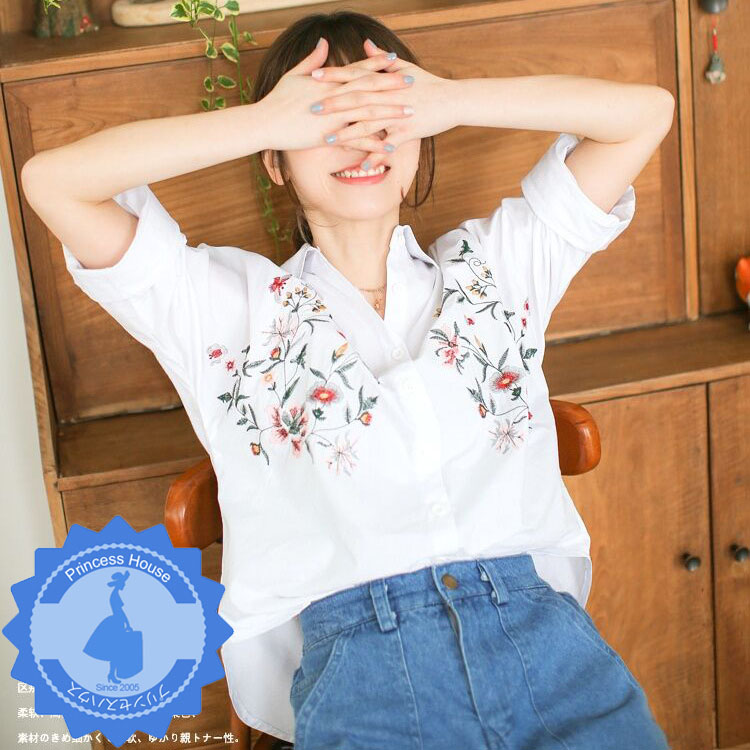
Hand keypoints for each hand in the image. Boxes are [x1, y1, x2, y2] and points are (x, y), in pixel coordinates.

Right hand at [257, 37, 415, 153]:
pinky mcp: (329, 135)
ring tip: (410, 113)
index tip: (394, 59)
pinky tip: (390, 146)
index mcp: (327, 81)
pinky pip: (356, 140)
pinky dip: (374, 143)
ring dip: (390, 113)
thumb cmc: (276, 100)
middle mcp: (333, 96)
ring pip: (367, 112)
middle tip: (413, 83)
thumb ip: (311, 60)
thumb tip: (323, 44)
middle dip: (392, 85)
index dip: (376, 63)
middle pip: (368, 88)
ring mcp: (332, 116)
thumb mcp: (294, 76)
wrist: (264, 123)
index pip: (357, 69)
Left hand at [309, 38, 458, 169]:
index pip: (355, 75)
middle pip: (357, 100)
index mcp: (385, 80)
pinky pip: (389, 145)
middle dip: (334, 105)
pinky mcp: (409, 132)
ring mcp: (398, 115)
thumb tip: (364, 43)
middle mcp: (389, 97)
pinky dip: (376, 154)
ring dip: (348, 134)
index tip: (313, 76)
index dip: (334, 76)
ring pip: (369, 124)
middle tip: (312, 109)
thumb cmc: (429, 83)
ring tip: (329, 141)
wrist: (454, 100)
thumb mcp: (405, 67)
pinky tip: (362, 164)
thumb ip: (380, 58)